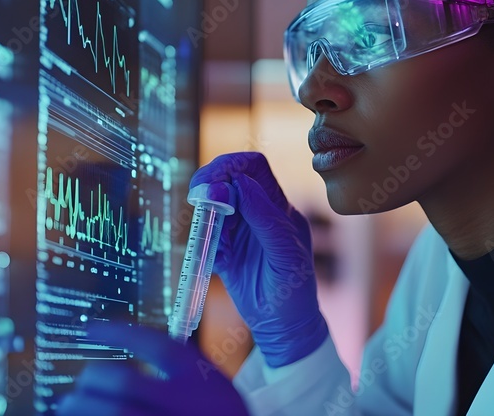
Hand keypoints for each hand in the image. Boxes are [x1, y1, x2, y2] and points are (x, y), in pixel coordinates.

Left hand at [56, 323, 248, 415]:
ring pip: (111, 412)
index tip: (89, 329)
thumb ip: (177, 376)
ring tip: (70, 406)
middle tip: (80, 385)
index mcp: (200, 378)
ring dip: (81, 407)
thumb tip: (116, 375)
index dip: (116, 332)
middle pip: (123, 382)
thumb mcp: (211, 389)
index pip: (154, 344)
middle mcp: (186, 402)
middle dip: (92, 380)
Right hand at [190, 152, 327, 367]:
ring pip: (214, 204)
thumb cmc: (294, 291)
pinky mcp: (224, 248)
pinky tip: (219, 260)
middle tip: (199, 200)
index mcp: (279, 208)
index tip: (212, 181)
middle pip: (229, 179)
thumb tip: (241, 183)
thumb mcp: (285, 254)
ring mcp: (240, 229)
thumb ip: (266, 218)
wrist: (282, 328)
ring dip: (207, 216)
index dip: (231, 165)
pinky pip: (206, 233)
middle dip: (210, 184)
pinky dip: (205, 241)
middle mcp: (258, 212)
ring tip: (220, 244)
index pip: (254, 168)